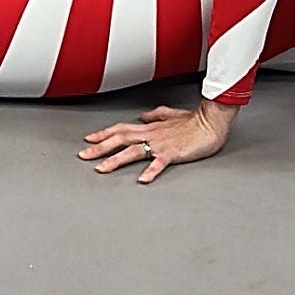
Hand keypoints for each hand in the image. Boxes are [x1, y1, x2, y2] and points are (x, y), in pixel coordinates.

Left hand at [78, 100, 233, 182]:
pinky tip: (142, 180)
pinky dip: (150, 171)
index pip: (121, 129)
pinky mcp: (173, 153)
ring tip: (102, 169)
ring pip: (133, 151)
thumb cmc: (194, 120)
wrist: (211, 121)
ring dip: (115, 160)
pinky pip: (159, 163)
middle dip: (100, 147)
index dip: (104, 134)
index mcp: (150, 127)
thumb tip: (142, 117)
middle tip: (83, 155)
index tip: (88, 139)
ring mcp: (161, 144)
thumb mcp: (171, 114)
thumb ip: (156, 115)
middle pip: (120, 139)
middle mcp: (151, 134)